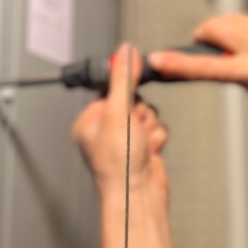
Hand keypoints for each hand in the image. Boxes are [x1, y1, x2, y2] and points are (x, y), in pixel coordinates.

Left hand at [72, 44, 168, 196]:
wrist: (139, 194)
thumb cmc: (119, 164)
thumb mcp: (119, 112)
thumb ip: (124, 80)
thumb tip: (125, 53)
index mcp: (89, 121)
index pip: (112, 89)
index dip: (126, 92)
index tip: (131, 98)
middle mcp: (105, 129)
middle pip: (135, 100)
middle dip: (141, 113)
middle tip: (133, 129)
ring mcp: (126, 139)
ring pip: (150, 113)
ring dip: (150, 126)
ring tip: (141, 143)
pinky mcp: (143, 147)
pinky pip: (157, 128)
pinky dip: (157, 138)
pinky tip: (149, 151)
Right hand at [148, 13, 247, 106]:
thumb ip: (239, 74)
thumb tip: (218, 58)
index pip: (209, 67)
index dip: (179, 64)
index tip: (156, 60)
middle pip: (215, 27)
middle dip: (204, 34)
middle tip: (206, 46)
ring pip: (233, 21)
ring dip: (228, 32)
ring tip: (243, 50)